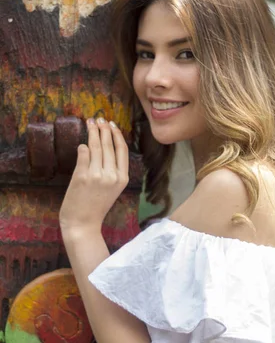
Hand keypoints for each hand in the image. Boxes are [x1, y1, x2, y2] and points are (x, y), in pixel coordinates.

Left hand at [59, 118, 128, 233]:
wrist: (82, 224)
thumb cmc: (96, 207)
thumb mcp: (112, 189)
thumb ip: (112, 171)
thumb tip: (104, 147)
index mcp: (122, 178)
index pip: (122, 150)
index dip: (117, 135)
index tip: (112, 125)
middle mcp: (112, 175)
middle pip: (109, 145)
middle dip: (103, 129)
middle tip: (99, 118)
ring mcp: (97, 175)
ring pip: (96, 146)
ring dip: (93, 132)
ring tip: (90, 123)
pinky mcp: (82, 175)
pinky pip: (83, 153)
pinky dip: (83, 146)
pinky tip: (82, 143)